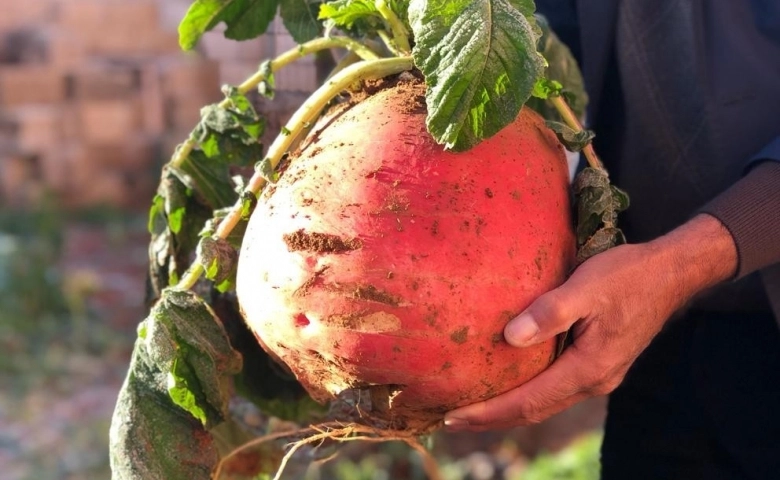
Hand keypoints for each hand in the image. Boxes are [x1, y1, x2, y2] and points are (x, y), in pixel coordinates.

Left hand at [443, 214, 736, 430]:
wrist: (672, 273)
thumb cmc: (628, 275)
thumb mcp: (587, 286)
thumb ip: (550, 313)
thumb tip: (509, 337)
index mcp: (589, 368)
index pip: (529, 401)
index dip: (489, 412)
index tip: (454, 416)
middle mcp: (594, 380)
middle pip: (534, 410)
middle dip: (491, 417)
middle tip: (450, 418)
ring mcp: (598, 374)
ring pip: (545, 401)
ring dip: (508, 407)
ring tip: (473, 406)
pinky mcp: (597, 362)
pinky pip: (555, 386)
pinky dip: (527, 391)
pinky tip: (508, 379)